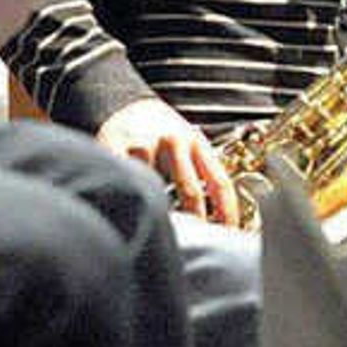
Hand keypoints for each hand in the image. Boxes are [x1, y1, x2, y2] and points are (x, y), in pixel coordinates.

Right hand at [98, 97, 240, 223]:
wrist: (126, 105)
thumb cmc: (162, 130)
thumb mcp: (189, 142)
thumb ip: (201, 170)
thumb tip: (216, 214)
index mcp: (196, 143)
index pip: (220, 182)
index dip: (228, 211)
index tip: (230, 232)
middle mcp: (174, 142)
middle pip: (191, 191)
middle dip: (197, 221)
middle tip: (199, 241)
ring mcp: (145, 146)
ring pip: (157, 190)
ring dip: (162, 214)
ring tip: (165, 231)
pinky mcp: (116, 149)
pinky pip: (128, 181)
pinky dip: (133, 200)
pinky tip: (136, 211)